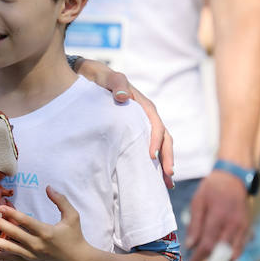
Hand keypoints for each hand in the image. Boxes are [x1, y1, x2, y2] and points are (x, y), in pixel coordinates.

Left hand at [0, 187, 92, 260]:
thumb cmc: (75, 236)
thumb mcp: (72, 216)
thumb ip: (61, 200)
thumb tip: (48, 187)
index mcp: (46, 233)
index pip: (26, 222)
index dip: (12, 214)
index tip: (1, 206)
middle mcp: (37, 245)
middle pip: (14, 234)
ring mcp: (31, 255)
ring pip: (9, 249)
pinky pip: (10, 259)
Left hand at [78, 60, 174, 187]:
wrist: (91, 77)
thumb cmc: (101, 77)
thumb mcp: (108, 77)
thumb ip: (116, 84)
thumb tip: (125, 96)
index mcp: (144, 106)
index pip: (156, 125)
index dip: (156, 141)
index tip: (151, 157)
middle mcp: (147, 117)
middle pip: (164, 138)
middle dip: (167, 157)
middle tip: (168, 176)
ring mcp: (143, 125)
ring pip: (159, 145)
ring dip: (164, 163)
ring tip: (166, 184)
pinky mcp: (135, 132)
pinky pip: (147, 147)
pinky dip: (153, 162)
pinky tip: (153, 177)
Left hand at [184, 171, 249, 260]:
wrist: (235, 178)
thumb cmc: (212, 189)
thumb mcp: (198, 202)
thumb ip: (195, 224)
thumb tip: (190, 246)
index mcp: (218, 217)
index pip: (207, 245)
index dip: (198, 260)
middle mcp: (233, 225)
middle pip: (222, 254)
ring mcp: (243, 228)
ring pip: (233, 255)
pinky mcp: (248, 229)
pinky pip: (240, 249)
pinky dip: (230, 260)